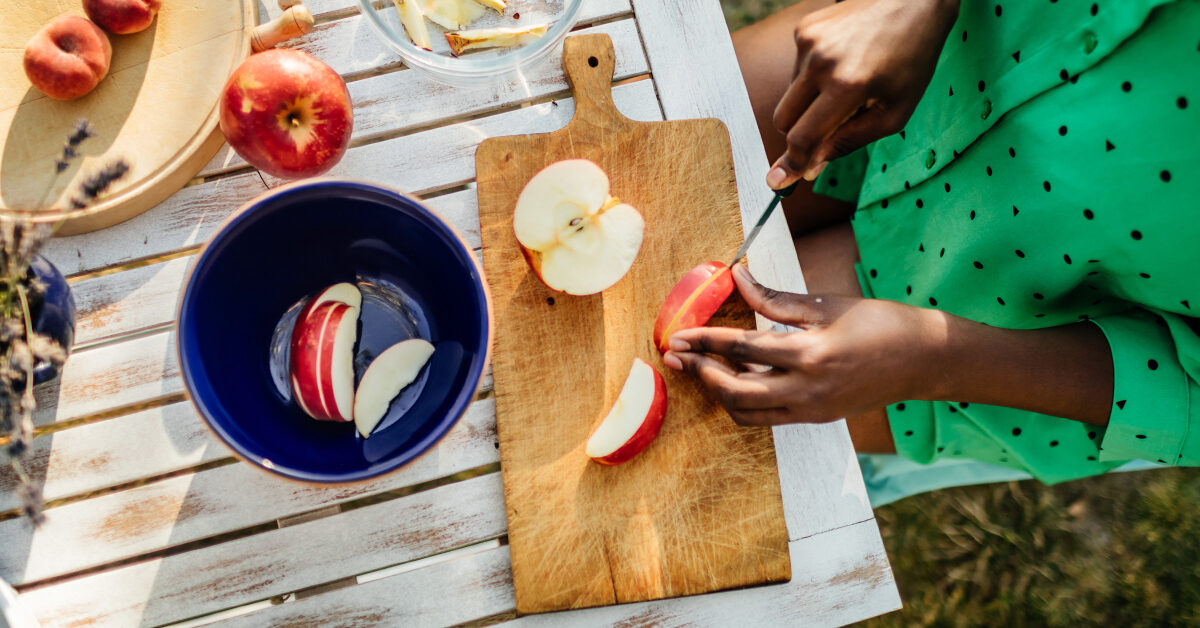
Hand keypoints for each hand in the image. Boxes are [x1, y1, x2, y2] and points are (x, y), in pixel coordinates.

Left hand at [662, 265, 948, 425]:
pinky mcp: (815, 418)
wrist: (924, 360)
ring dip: (718, 391)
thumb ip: (775, 298)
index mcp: (810, 355)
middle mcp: (807, 390)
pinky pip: (766, 417)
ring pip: (746, 412)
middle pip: (734, 391)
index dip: (704, 341)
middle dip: (701, 373)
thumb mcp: (825, 304)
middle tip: (679, 355)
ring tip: (702, 366)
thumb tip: (736, 277)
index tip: (678, 335)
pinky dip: (742, 401)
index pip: (741, 348)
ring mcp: (811, 410)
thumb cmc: (880, 324)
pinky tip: (734, 377)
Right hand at [767, 0, 958, 188]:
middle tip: (821, 136)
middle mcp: (821, 62)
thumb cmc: (912, 59)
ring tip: (849, 83)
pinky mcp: (804, 28)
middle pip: (783, 119)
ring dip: (811, 101)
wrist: (915, 1)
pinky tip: (843, 62)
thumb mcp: (895, 112)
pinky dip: (814, 76)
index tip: (778, 182)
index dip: (791, 164)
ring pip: (790, 94)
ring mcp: (808, 41)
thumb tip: (811, 167)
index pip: (802, 137)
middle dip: (797, 134)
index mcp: (847, 86)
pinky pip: (797, 69)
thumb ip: (849, 142)